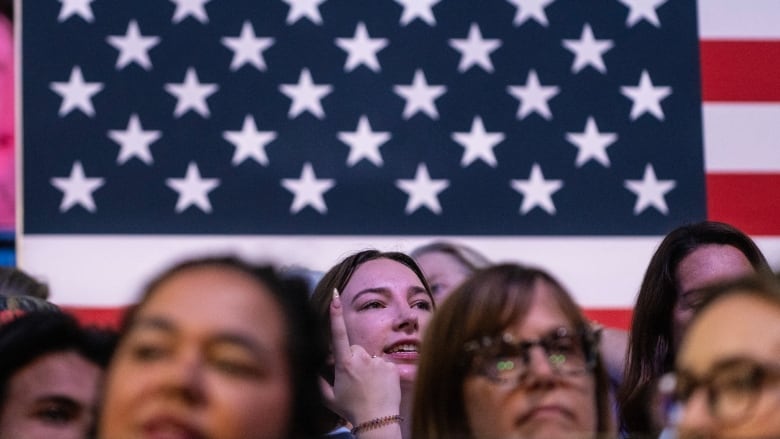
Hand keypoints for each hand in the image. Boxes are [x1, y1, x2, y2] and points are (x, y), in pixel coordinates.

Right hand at [320, 288, 401, 425]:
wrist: (378, 421)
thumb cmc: (351, 410)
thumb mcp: (329, 398)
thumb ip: (318, 381)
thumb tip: (310, 369)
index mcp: (345, 363)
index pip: (338, 334)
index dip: (335, 314)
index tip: (335, 296)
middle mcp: (362, 358)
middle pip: (355, 349)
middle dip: (353, 359)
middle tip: (354, 379)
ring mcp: (378, 361)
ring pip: (370, 357)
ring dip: (368, 367)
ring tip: (368, 386)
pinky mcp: (392, 366)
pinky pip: (383, 364)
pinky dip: (381, 372)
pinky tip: (380, 386)